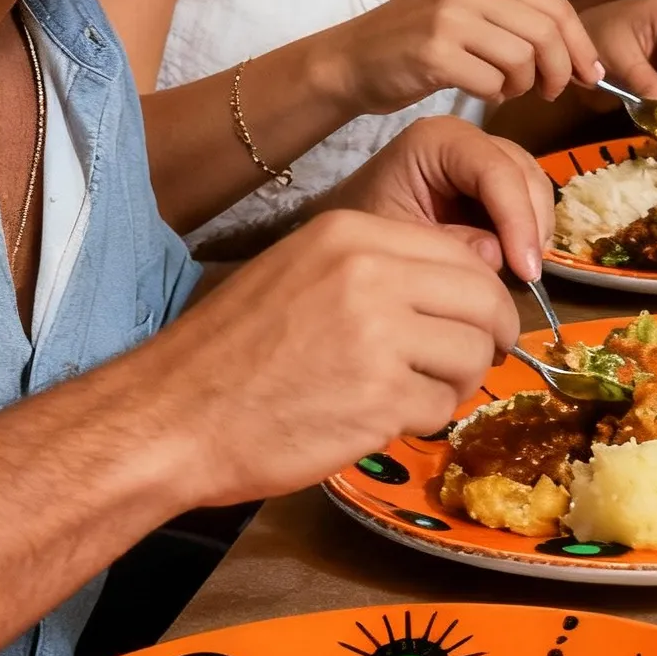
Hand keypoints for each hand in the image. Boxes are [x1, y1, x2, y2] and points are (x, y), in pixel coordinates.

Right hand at [153, 209, 516, 501]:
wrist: (169, 418)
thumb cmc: (235, 352)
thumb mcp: (305, 275)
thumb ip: (386, 269)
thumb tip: (479, 274)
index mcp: (352, 234)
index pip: (462, 255)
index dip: (481, 296)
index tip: (477, 322)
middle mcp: (370, 274)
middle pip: (483, 302)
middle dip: (487, 338)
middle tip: (465, 364)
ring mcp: (377, 336)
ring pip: (472, 357)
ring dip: (453, 384)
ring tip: (407, 394)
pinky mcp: (379, 398)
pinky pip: (441, 407)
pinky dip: (419, 420)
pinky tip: (375, 419)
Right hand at [316, 0, 604, 116]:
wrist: (350, 61)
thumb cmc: (416, 44)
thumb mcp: (466, 13)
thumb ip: (516, 22)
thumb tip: (580, 55)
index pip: (555, 5)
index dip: (581, 44)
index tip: (591, 74)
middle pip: (547, 33)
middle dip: (561, 70)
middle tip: (552, 92)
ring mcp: (448, 18)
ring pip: (524, 58)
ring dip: (524, 85)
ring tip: (505, 88)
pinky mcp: (434, 53)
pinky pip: (492, 82)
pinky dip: (495, 95)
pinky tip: (481, 92)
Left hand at [323, 116, 552, 282]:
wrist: (347, 232)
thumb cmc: (363, 233)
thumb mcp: (400, 241)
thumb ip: (450, 246)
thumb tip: (497, 256)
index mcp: (438, 141)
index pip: (496, 172)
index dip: (518, 220)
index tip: (526, 270)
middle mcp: (468, 139)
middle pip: (523, 174)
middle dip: (531, 225)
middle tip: (528, 276)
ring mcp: (484, 157)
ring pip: (533, 187)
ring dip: (535, 230)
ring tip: (523, 271)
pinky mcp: (491, 180)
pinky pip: (525, 200)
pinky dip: (527, 231)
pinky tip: (517, 260)